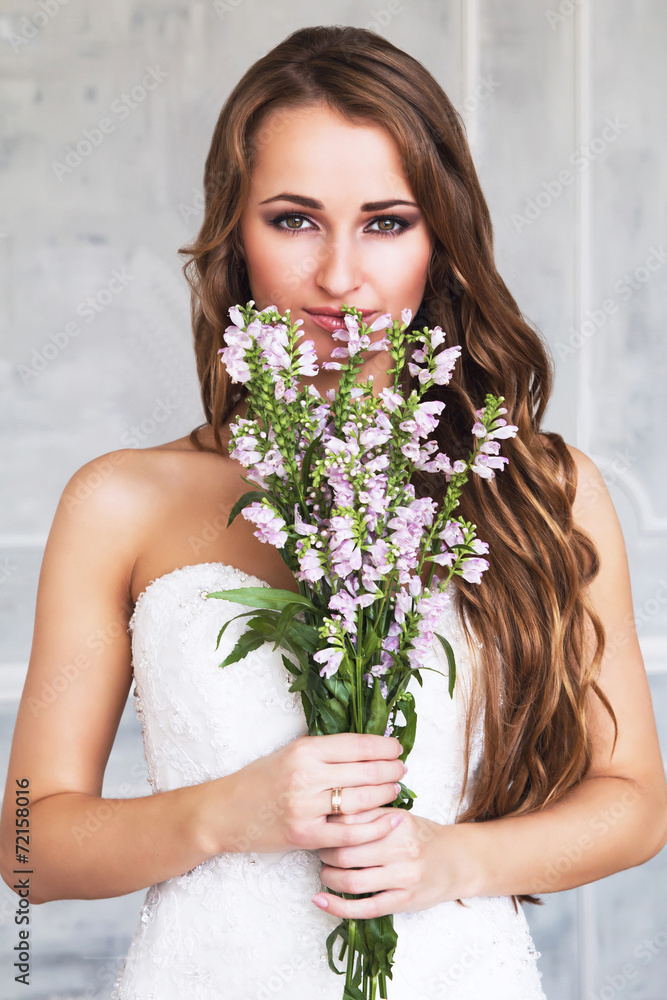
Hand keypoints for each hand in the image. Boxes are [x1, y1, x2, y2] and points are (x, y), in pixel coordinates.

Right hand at [204, 732, 405, 854]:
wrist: (225, 812)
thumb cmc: (259, 779)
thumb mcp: (288, 753)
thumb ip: (322, 750)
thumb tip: (364, 745)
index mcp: (304, 750)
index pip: (356, 745)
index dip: (383, 746)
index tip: (397, 747)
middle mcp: (306, 775)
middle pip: (364, 772)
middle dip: (390, 770)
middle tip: (402, 769)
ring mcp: (305, 807)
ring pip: (361, 800)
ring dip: (386, 794)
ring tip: (396, 788)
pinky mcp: (305, 835)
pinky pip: (349, 833)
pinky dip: (374, 827)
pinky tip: (391, 819)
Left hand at [313, 806, 475, 918]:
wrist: (457, 861)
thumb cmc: (422, 837)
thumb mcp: (400, 817)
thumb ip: (370, 815)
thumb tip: (331, 815)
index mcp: (398, 822)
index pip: (351, 822)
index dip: (329, 827)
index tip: (322, 829)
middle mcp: (401, 849)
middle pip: (346, 853)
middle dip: (325, 854)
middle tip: (321, 852)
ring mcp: (403, 877)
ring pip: (352, 881)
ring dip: (329, 878)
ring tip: (326, 873)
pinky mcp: (404, 901)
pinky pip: (365, 908)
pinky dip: (338, 907)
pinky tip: (321, 901)